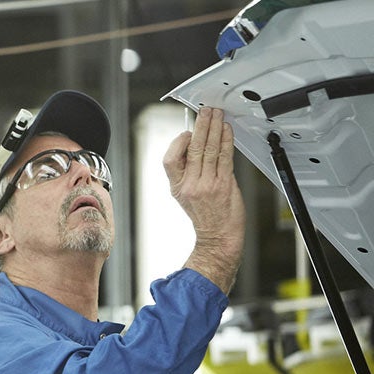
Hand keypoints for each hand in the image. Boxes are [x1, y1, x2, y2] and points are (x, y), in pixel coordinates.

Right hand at [162, 107, 245, 292]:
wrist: (218, 239)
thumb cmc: (206, 219)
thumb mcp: (187, 197)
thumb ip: (190, 173)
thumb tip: (197, 148)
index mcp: (177, 187)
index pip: (170, 159)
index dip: (178, 143)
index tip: (187, 132)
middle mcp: (190, 185)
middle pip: (192, 148)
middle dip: (200, 126)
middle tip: (205, 111)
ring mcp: (207, 184)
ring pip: (208, 149)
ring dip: (214, 128)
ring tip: (217, 114)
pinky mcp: (223, 185)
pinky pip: (224, 157)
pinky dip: (226, 141)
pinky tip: (227, 131)